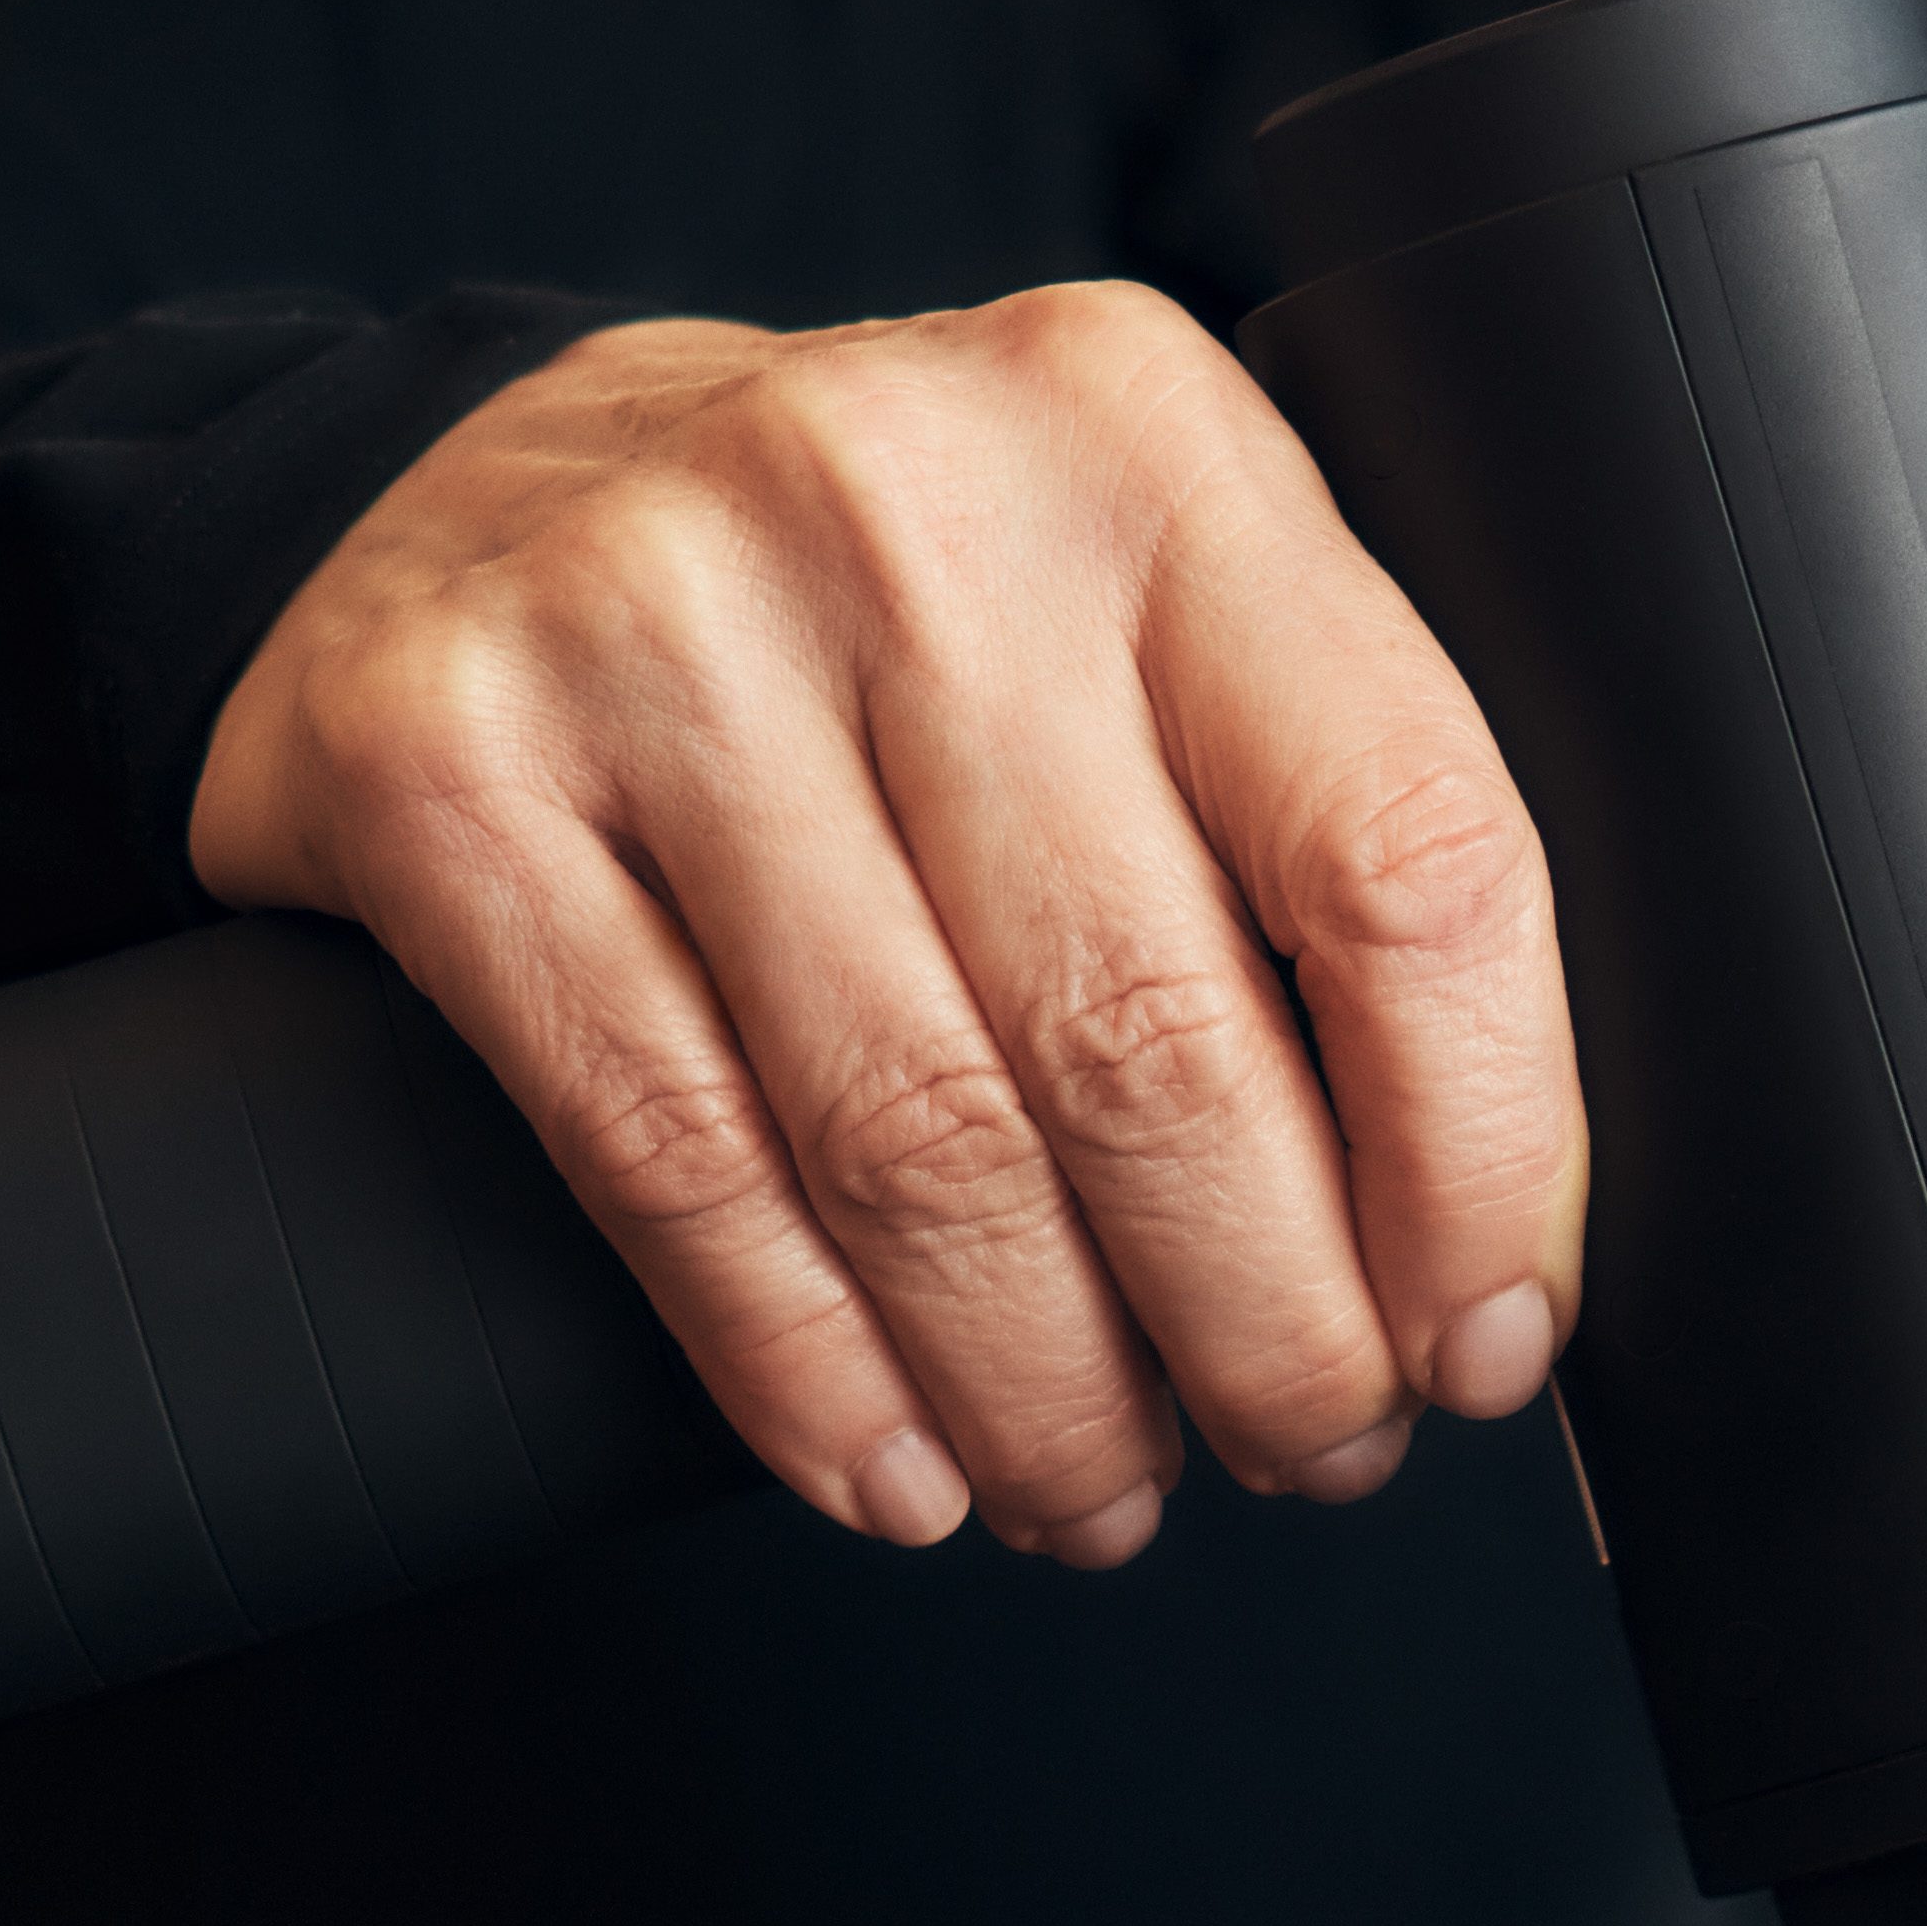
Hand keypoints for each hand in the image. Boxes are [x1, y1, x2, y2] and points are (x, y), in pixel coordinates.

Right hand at [186, 289, 1581, 1559]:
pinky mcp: (447, 771)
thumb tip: (1479, 1238)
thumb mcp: (1136, 604)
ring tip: (1103, 1483)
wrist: (470, 497)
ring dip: (1049, 1387)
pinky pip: (677, 1161)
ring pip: (922, 1138)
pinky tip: (901, 1461)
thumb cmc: (878, 606)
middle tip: (1304, 1444)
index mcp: (1145, 441)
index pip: (1398, 855)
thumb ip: (1303, 827)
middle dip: (1264, 1326)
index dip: (1470, 1158)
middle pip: (1152, 1037)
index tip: (1476, 1337)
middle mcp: (901, 501)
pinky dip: (813, 1366)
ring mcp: (650, 623)